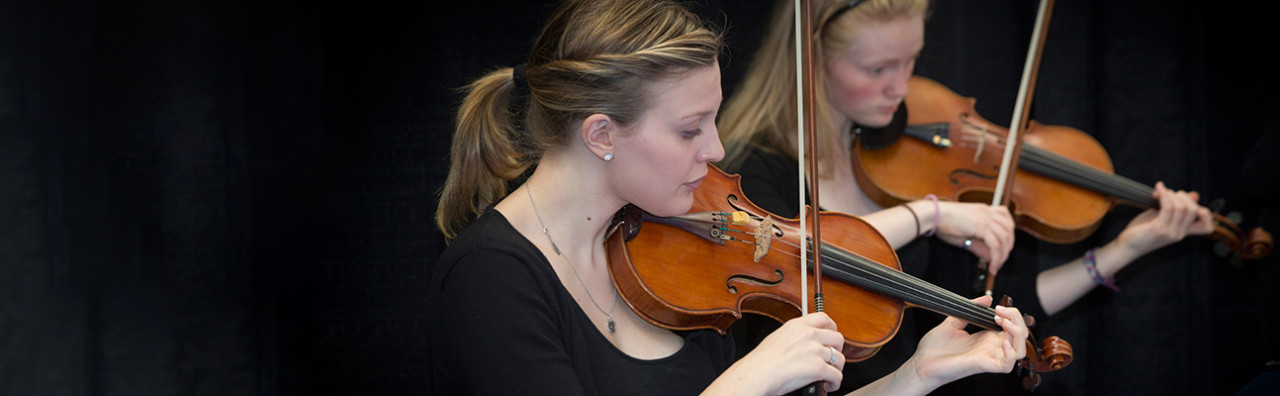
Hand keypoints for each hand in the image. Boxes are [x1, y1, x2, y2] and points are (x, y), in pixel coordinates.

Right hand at [724, 313, 845, 394]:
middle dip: (837, 350)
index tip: (831, 336)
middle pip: (837, 338)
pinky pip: (837, 375)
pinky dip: (835, 382)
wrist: (756, 374)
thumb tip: (807, 341)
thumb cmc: (761, 361)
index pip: (824, 318)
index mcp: (798, 325)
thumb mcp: (778, 337)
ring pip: (839, 358)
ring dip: (837, 368)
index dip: (832, 328)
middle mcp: (809, 335)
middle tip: (832, 358)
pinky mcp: (818, 368)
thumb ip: (795, 335)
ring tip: (829, 375)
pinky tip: (828, 385)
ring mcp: (814, 351)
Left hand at [905, 295, 1028, 390]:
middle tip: (1001, 312)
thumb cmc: (935, 348)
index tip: (998, 307)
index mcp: (986, 337)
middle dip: (1017, 320)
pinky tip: (1001, 341)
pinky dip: (1010, 353)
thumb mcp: (953, 322)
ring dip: (1018, 334)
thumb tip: (987, 299)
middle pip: (1020, 336)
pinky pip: (1007, 365)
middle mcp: (990, 347)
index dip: (1012, 315)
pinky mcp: (983, 365)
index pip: (1012, 326)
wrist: (921, 363)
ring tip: (1004, 324)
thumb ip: (970, 310)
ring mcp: (988, 357)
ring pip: (1020, 351)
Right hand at [933, 202, 1015, 274]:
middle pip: (1009, 229)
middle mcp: (987, 212)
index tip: (1004, 247)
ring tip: (996, 266)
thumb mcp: (964, 234)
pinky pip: (995, 245)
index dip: (1009, 234)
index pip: (1005, 219)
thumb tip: (988, 257)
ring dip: (1003, 255)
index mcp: (984, 210)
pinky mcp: (981, 227)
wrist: (933, 214)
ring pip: (1004, 238)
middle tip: (1002, 260)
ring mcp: (985, 218)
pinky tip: (992, 266)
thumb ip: (978, 245)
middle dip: (1008, 247)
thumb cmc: (943, 222)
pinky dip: (996, 258)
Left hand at [1116, 181, 1213, 255]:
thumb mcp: (1162, 216)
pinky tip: (1157, 191)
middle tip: (1168, 193)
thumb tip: (1194, 194)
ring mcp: (1170, 232)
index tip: (1189, 202)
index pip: (1207, 227)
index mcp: (1183, 232)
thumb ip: (1176, 207)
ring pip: (1181, 207)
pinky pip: (1168, 208)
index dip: (1206, 214)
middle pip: (1194, 210)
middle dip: (1182, 196)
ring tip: (1160, 191)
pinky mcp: (1159, 229)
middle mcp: (1179, 234)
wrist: (1126, 246)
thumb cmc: (1142, 230)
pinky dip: (1164, 196)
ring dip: (1171, 194)